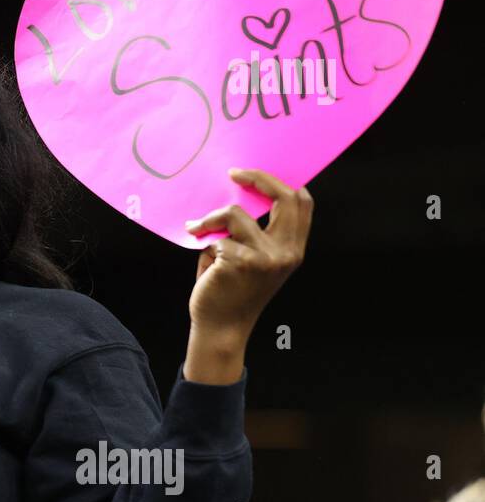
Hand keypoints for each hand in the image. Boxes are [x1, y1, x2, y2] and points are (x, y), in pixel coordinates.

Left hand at [184, 168, 313, 342]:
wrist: (221, 328)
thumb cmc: (231, 290)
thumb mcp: (254, 258)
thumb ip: (253, 231)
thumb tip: (236, 194)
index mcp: (293, 250)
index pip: (302, 203)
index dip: (280, 183)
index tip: (253, 175)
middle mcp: (287, 252)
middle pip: (284, 197)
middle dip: (256, 178)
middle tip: (233, 174)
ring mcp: (267, 257)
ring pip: (235, 214)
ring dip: (211, 219)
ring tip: (199, 229)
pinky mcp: (242, 262)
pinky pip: (217, 236)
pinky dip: (204, 243)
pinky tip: (202, 261)